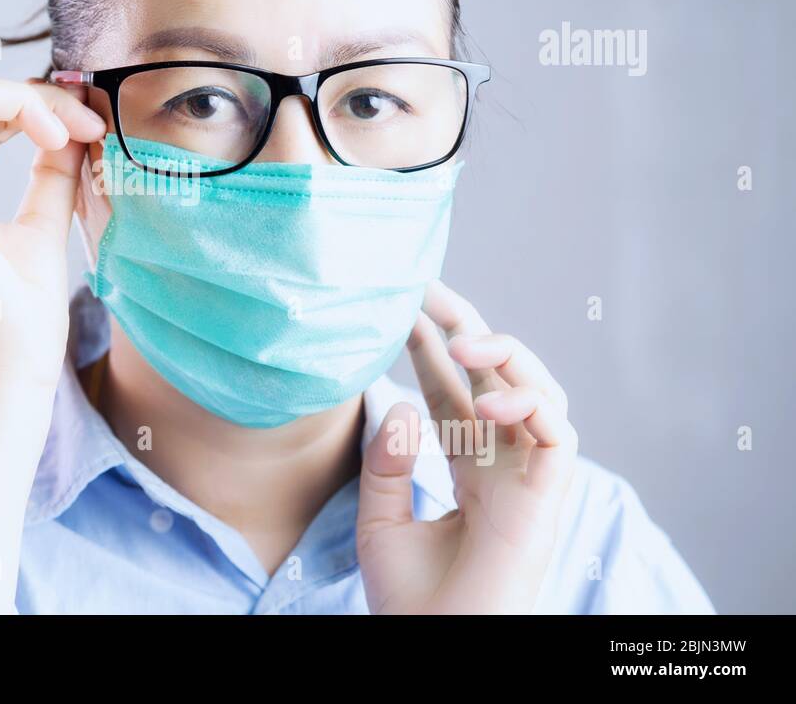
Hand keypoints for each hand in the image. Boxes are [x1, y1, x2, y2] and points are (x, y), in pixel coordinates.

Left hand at [355, 280, 578, 613]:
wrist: (433, 649)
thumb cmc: (412, 601)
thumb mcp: (379, 521)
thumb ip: (386, 463)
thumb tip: (398, 407)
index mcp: (468, 469)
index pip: (452, 392)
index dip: (430, 348)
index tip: (402, 306)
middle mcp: (503, 466)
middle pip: (495, 378)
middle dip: (465, 328)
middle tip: (426, 288)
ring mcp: (528, 480)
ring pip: (538, 393)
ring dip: (504, 356)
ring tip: (456, 340)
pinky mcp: (548, 501)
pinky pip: (558, 436)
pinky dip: (531, 406)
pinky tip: (489, 398)